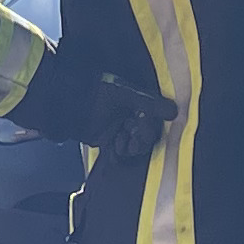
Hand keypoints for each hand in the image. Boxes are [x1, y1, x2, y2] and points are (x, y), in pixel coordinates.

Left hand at [62, 72, 178, 162]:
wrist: (69, 102)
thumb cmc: (96, 90)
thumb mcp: (125, 93)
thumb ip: (150, 103)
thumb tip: (175, 111)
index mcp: (137, 102)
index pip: (153, 119)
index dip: (151, 125)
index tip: (144, 126)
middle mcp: (130, 116)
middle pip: (146, 135)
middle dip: (142, 138)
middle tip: (134, 137)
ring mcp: (119, 129)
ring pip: (135, 146)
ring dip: (131, 147)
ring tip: (120, 140)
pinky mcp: (107, 141)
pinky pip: (120, 152)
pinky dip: (119, 154)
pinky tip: (114, 148)